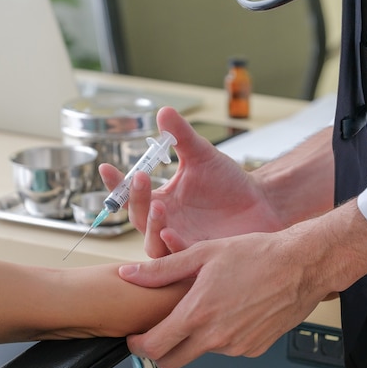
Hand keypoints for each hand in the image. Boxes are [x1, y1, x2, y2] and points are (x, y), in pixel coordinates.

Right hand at [99, 107, 282, 257]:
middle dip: (135, 199)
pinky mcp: (199, 254)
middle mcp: (165, 223)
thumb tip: (164, 111)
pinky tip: (171, 233)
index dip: (115, 184)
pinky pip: (179, 256)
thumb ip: (181, 136)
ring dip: (151, 226)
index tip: (105, 167)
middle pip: (137, 218)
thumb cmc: (227, 181)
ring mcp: (181, 240)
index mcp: (160, 200)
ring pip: (153, 243)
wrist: (261, 202)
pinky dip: (172, 246)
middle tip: (141, 178)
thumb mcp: (201, 155)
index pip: (129, 194)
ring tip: (159, 206)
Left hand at [118, 232, 328, 367]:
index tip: (135, 338)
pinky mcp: (254, 349)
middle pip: (171, 362)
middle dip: (159, 351)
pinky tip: (229, 310)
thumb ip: (162, 269)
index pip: (154, 347)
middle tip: (159, 331)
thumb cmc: (257, 255)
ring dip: (194, 339)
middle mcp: (216, 336)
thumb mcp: (203, 253)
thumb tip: (131, 273)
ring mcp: (237, 346)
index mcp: (198, 313)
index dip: (137, 345)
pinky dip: (220, 336)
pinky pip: (227, 349)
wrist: (302, 265)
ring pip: (200, 353)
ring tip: (205, 306)